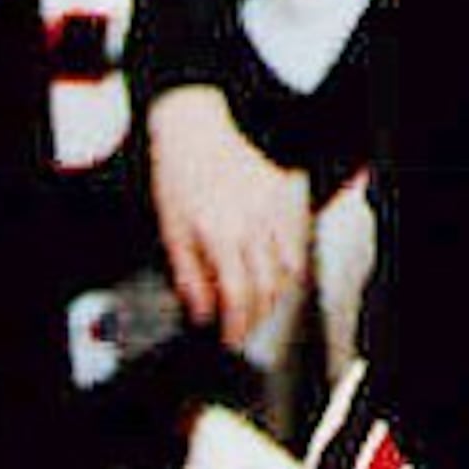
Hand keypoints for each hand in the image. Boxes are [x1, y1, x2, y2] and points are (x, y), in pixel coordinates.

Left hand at [146, 83, 315, 350]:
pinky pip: (297, 239)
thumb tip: (201, 311)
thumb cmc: (178, 175)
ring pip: (288, 268)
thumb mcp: (171, 230)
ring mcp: (273, 208)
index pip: (237, 296)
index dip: (236, 325)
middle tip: (244, 329)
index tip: (230, 338)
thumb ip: (188, 275)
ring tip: (259, 305)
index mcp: (220, 235)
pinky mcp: (285, 194)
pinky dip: (290, 263)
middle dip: (257, 317)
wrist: (196, 129)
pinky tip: (276, 271)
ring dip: (276, 295)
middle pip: (266, 288)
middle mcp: (252, 224)